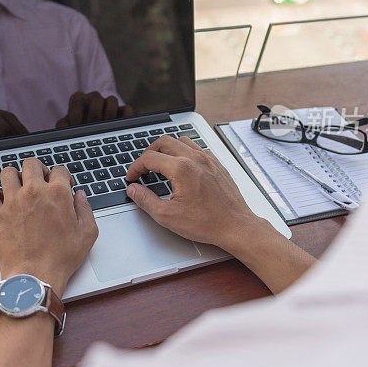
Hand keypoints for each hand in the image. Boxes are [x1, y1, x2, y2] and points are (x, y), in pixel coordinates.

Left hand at [0, 158, 98, 296]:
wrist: (35, 276)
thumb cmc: (60, 259)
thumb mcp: (87, 234)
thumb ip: (85, 210)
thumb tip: (80, 197)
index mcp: (57, 194)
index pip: (59, 170)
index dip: (63, 177)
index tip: (62, 185)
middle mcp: (34, 192)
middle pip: (31, 163)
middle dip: (38, 169)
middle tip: (40, 180)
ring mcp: (13, 202)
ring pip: (8, 173)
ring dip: (15, 177)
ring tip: (20, 186)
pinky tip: (2, 201)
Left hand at [56, 91, 133, 127]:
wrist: (91, 138)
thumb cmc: (76, 130)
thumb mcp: (66, 128)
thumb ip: (63, 126)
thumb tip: (64, 128)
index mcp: (79, 99)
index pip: (77, 98)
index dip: (76, 113)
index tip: (76, 126)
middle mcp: (94, 98)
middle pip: (96, 98)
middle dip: (93, 116)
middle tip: (91, 130)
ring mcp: (109, 104)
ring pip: (113, 100)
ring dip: (109, 115)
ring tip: (105, 130)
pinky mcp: (122, 112)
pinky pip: (127, 109)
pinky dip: (125, 118)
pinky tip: (119, 130)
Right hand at [125, 136, 274, 253]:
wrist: (235, 226)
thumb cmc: (207, 222)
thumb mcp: (168, 216)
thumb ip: (145, 200)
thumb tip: (133, 190)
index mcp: (181, 169)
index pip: (149, 158)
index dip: (135, 167)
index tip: (132, 177)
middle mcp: (195, 159)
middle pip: (163, 142)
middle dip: (148, 152)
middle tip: (142, 167)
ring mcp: (208, 159)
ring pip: (181, 140)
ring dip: (167, 148)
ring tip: (160, 162)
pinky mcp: (216, 164)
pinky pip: (197, 148)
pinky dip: (184, 152)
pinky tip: (182, 166)